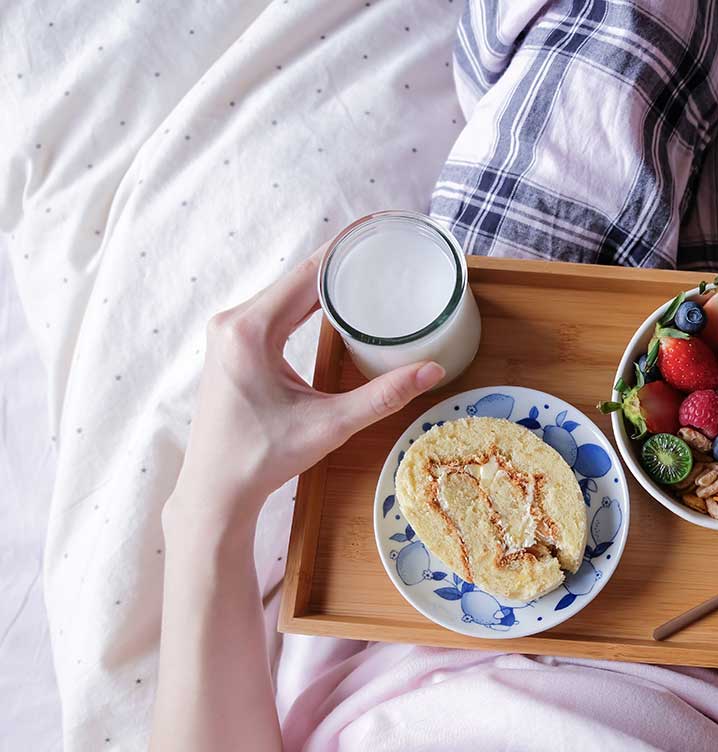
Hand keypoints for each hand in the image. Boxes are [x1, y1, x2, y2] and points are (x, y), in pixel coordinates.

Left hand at [167, 245, 444, 524]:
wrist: (216, 489)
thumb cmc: (263, 458)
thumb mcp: (330, 425)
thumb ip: (384, 396)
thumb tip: (433, 371)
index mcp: (250, 330)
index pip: (308, 276)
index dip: (345, 250)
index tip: (377, 228)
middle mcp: (233, 322)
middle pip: (298, 280)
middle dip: (342, 263)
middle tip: (384, 247)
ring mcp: (229, 333)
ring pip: (286, 294)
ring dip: (324, 282)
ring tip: (367, 268)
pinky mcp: (232, 347)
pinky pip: (276, 310)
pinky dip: (307, 302)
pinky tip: (335, 300)